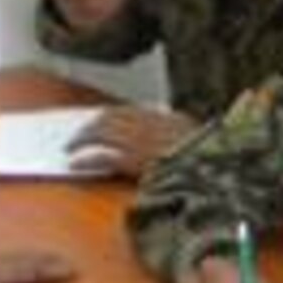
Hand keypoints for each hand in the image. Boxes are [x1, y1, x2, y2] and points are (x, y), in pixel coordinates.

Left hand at [66, 105, 201, 178]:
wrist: (212, 171)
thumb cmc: (206, 157)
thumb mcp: (196, 137)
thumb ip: (178, 127)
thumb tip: (167, 123)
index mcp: (163, 117)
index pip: (128, 111)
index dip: (110, 117)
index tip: (100, 122)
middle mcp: (147, 123)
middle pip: (109, 117)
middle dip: (91, 125)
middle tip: (77, 133)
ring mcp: (139, 141)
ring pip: (101, 131)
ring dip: (82, 138)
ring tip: (71, 146)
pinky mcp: (133, 160)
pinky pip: (103, 156)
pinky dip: (86, 159)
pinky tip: (74, 164)